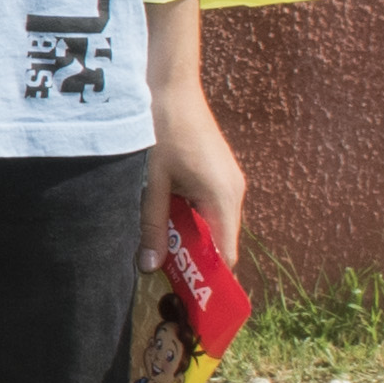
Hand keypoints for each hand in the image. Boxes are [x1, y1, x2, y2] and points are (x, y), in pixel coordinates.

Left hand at [143, 0, 243, 265]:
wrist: (168, 82)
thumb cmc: (159, 128)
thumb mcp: (150, 183)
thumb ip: (152, 226)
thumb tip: (150, 267)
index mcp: (223, 198)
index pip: (225, 256)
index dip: (209, 281)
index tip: (188, 300)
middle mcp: (233, 192)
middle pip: (218, 242)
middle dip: (193, 261)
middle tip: (161, 277)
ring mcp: (227, 180)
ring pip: (210, 224)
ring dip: (187, 238)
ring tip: (156, 251)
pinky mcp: (216, 171)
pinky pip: (206, 206)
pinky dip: (187, 218)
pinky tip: (160, 217)